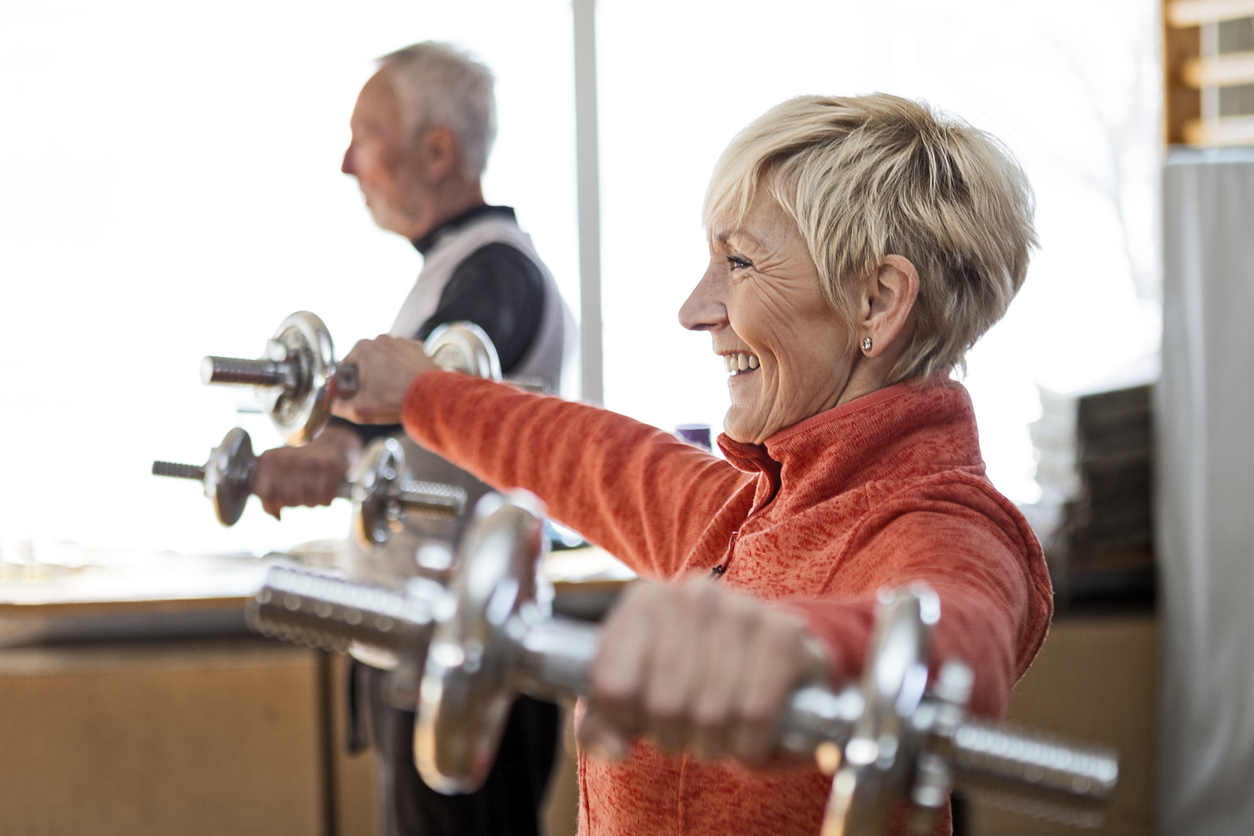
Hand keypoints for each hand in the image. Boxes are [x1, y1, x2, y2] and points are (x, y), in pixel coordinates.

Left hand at [252, 425, 361, 518]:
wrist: (329, 445)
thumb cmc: (299, 465)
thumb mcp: (277, 473)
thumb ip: (268, 496)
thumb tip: (277, 517)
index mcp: (269, 458)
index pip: (265, 494)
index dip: (271, 507)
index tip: (278, 509)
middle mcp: (288, 458)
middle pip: (288, 500)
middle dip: (295, 503)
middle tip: (300, 494)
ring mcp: (308, 461)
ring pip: (307, 501)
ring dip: (311, 502)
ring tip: (312, 490)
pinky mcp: (329, 466)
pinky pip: (325, 499)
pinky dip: (326, 500)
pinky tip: (325, 491)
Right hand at [332, 335, 436, 423]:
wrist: (431, 398)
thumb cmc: (394, 401)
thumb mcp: (359, 409)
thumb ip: (338, 406)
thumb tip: (332, 405)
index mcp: (363, 348)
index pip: (345, 366)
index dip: (348, 383)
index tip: (356, 395)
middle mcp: (381, 339)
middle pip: (365, 361)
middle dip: (367, 377)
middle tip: (375, 396)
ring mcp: (401, 341)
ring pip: (385, 359)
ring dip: (385, 372)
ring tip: (393, 391)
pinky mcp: (417, 348)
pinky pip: (403, 359)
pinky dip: (403, 369)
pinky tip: (406, 384)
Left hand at [579, 579, 829, 765]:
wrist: (767, 662)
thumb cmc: (686, 681)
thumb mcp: (633, 698)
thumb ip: (603, 727)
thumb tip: (615, 750)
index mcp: (645, 600)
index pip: (614, 685)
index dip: (625, 721)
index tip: (640, 720)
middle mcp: (693, 595)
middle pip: (664, 705)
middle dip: (674, 737)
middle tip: (685, 733)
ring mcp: (742, 609)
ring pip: (710, 714)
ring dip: (713, 744)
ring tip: (716, 734)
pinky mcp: (785, 634)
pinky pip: (756, 713)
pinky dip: (751, 741)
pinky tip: (750, 735)